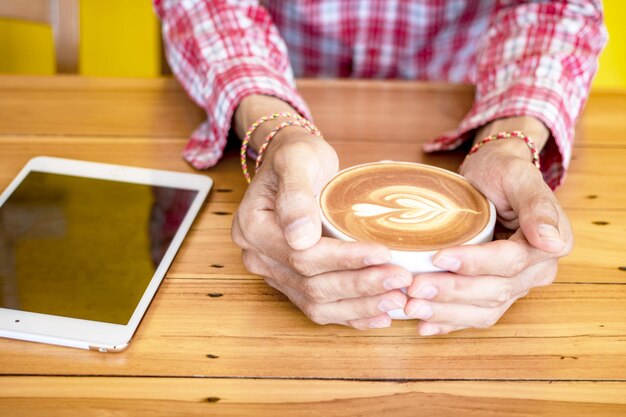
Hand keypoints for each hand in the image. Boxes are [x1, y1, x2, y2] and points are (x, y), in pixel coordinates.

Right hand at [231, 128, 411, 328]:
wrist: (293, 162)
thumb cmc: (296, 155)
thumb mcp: (296, 159)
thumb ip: (295, 194)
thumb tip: (300, 237)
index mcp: (253, 229)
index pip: (301, 256)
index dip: (343, 259)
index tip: (382, 253)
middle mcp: (258, 257)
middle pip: (311, 284)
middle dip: (360, 285)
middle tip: (401, 279)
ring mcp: (274, 273)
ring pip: (316, 303)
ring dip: (359, 306)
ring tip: (397, 300)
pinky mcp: (291, 281)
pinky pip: (318, 306)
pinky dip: (350, 315)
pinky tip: (379, 317)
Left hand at [404, 139, 572, 334]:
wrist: (492, 175)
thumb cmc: (503, 171)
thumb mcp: (518, 176)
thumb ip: (537, 205)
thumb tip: (552, 242)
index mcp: (549, 244)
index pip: (510, 262)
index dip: (475, 263)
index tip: (440, 257)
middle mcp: (535, 271)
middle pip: (495, 290)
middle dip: (453, 292)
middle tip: (414, 287)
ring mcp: (515, 284)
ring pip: (485, 309)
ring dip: (447, 312)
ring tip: (413, 307)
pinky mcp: (494, 291)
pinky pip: (475, 314)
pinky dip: (450, 322)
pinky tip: (425, 326)